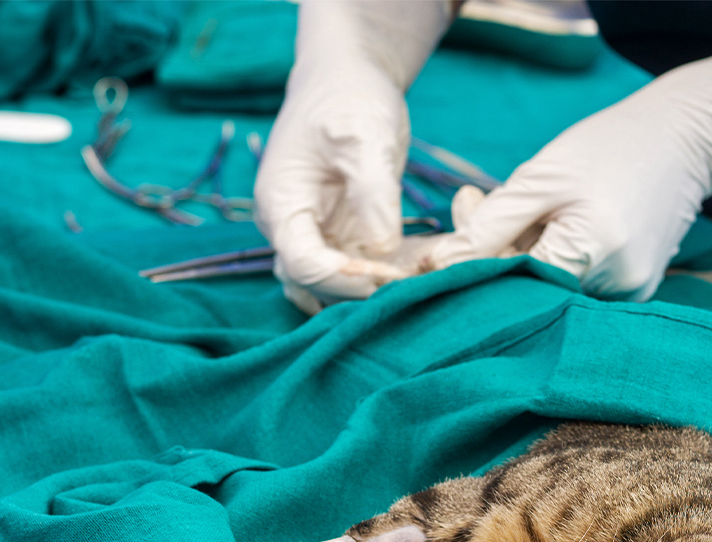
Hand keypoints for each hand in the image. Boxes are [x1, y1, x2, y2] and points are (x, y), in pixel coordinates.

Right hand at [254, 1, 452, 314]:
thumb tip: (383, 247)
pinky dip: (395, 275)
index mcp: (282, 206)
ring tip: (426, 275)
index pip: (302, 264)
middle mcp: (294, 231)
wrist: (348, 82)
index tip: (390, 273)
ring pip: (344, 287)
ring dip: (382, 289)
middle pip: (321, 285)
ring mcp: (318, 237)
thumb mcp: (363, 135)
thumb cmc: (348, 98)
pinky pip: (368, 270)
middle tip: (418, 280)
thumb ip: (373, 192)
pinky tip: (430, 266)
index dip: (345, 277)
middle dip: (366, 287)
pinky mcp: (345, 238)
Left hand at [425, 93, 709, 302]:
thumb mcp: (540, 177)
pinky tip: (557, 221)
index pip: (510, 283)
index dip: (474, 263)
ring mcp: (628, 295)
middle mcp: (615, 286)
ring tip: (526, 204)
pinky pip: (575, 283)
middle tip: (471, 199)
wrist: (685, 140)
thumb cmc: (608, 148)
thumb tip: (435, 267)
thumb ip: (488, 226)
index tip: (454, 222)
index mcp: (591, 251)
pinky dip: (554, 257)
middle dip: (492, 253)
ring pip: (550, 288)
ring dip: (521, 253)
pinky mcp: (634, 293)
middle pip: (529, 290)